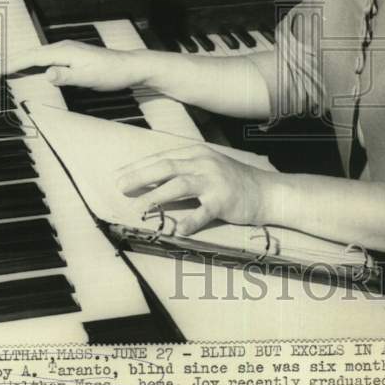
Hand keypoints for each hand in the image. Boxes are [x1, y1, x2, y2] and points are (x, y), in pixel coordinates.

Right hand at [0, 40, 144, 90]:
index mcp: (63, 51)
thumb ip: (66, 76)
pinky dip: (29, 64)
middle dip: (7, 63)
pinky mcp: (69, 57)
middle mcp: (62, 48)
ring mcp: (66, 51)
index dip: (9, 65)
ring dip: (16, 63)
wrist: (129, 67)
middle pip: (28, 55)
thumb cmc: (110, 73)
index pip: (30, 58)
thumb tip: (46, 73)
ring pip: (34, 56)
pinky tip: (25, 70)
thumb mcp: (88, 78)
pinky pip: (43, 59)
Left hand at [115, 143, 271, 234]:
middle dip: (140, 176)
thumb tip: (151, 181)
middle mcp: (203, 163)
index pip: (162, 158)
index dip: (138, 166)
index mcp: (197, 154)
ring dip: (157, 196)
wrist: (266, 192)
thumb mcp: (207, 169)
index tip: (118, 175)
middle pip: (166, 167)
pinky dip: (189, 221)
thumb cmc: (232, 182)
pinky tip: (177, 230)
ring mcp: (214, 182)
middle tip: (120, 186)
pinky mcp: (224, 201)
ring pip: (180, 185)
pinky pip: (203, 212)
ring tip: (139, 208)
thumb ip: (183, 171)